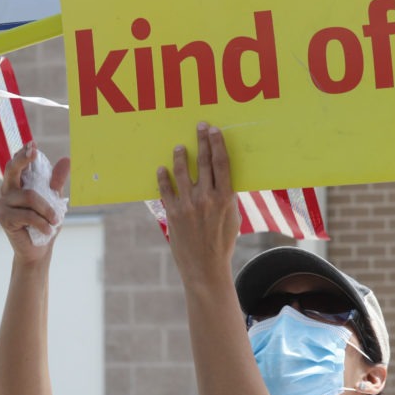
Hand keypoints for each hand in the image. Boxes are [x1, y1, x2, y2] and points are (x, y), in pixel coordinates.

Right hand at [0, 142, 70, 262]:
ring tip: (55, 220)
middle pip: (12, 170)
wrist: (39, 248)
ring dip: (48, 210)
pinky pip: (29, 215)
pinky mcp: (4, 218)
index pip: (18, 164)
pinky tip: (48, 229)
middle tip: (33, 151)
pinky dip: (43, 222)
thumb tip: (66, 159)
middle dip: (23, 159)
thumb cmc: (45, 221)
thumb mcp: (54, 199)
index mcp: (18, 184)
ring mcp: (3, 204)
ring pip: (30, 196)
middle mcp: (7, 191)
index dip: (23, 153)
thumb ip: (57, 181)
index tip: (33, 143)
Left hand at [157, 123, 239, 280]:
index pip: (221, 163)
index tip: (214, 130)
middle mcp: (207, 198)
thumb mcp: (233, 218)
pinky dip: (163, 178)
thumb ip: (226, 197)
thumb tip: (221, 178)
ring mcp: (188, 205)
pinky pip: (165, 190)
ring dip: (179, 156)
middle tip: (199, 126)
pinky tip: (161, 168)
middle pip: (204, 162)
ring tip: (178, 146)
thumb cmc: (223, 243)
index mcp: (226, 198)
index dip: (218, 144)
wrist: (206, 268)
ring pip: (182, 172)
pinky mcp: (173, 214)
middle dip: (202, 141)